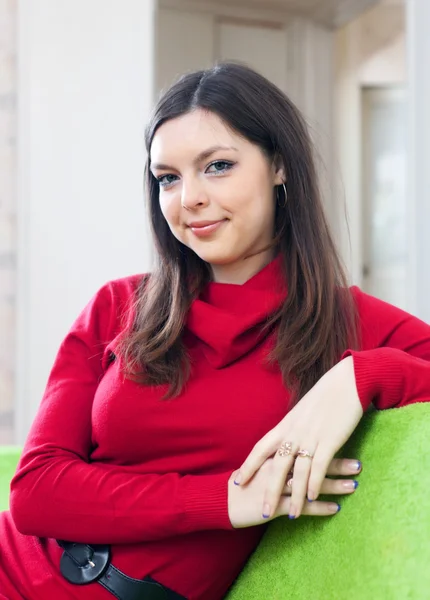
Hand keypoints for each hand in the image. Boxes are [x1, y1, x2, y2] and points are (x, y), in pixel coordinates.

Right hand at [228, 456, 360, 527]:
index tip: (346, 445)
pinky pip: (301, 506)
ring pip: (310, 483)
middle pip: (312, 463)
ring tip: (354, 485)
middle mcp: (278, 465)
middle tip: (358, 465)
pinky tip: (336, 508)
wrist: (221, 499)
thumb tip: (298, 449)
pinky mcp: (275, 504)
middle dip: (336, 465)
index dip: (326, 445)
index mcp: (275, 452)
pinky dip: (320, 507)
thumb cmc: (245, 480)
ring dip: (333, 485)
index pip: (306, 446)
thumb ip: (280, 454)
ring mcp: (276, 485)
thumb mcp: (262, 462)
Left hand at [235, 356, 362, 519]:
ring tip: (291, 516)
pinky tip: (312, 498)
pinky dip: (314, 484)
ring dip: (295, 496)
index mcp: (286, 425)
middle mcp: (294, 432)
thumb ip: (294, 427)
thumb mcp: (303, 411)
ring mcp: (311, 437)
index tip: (238, 481)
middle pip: (277, 466)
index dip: (249, 465)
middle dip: (269, 490)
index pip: (262, 448)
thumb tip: (288, 439)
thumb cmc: (326, 397)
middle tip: (263, 512)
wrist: (346, 382)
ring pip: (297, 471)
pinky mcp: (329, 440)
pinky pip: (318, 466)